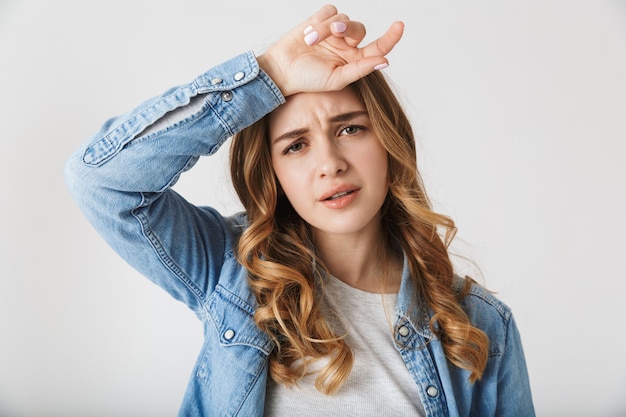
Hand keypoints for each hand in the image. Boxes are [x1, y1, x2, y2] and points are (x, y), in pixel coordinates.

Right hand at [257, 5, 403, 96]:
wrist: (281, 70)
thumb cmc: (309, 80)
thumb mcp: (336, 79)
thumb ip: (360, 69)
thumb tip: (384, 61)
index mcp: (354, 60)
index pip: (378, 47)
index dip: (390, 37)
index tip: (400, 25)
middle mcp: (346, 45)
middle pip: (359, 28)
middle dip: (349, 28)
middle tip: (336, 32)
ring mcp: (333, 32)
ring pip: (342, 18)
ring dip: (327, 27)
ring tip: (311, 41)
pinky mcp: (320, 20)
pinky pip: (330, 10)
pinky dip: (320, 19)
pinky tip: (308, 33)